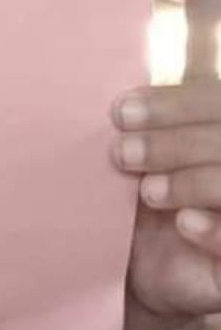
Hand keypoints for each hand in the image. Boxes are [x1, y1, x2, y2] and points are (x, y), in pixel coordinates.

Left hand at [113, 82, 220, 329]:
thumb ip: (155, 111)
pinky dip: (216, 230)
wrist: (145, 266)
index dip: (174, 104)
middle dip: (175, 143)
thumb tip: (146, 63)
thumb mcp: (147, 150)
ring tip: (148, 191)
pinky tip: (186, 223)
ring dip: (193, 183)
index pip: (215, 101)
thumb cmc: (146, 191)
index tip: (119, 111)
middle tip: (121, 153)